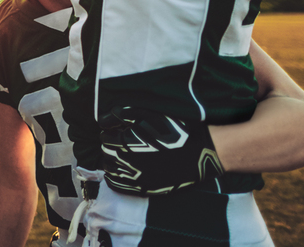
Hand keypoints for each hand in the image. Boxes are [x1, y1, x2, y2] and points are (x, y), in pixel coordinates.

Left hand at [99, 107, 224, 195]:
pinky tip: (117, 173)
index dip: (110, 132)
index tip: (116, 130)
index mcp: (127, 142)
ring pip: (110, 170)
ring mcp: (135, 177)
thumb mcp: (149, 115)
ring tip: (119, 156)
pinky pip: (119, 186)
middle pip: (106, 154)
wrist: (199, 154)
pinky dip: (113, 179)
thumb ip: (123, 115)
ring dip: (111, 162)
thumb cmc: (175, 132)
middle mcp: (127, 161)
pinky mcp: (144, 188)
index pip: (105, 137)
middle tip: (118, 142)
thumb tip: (104, 119)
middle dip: (110, 146)